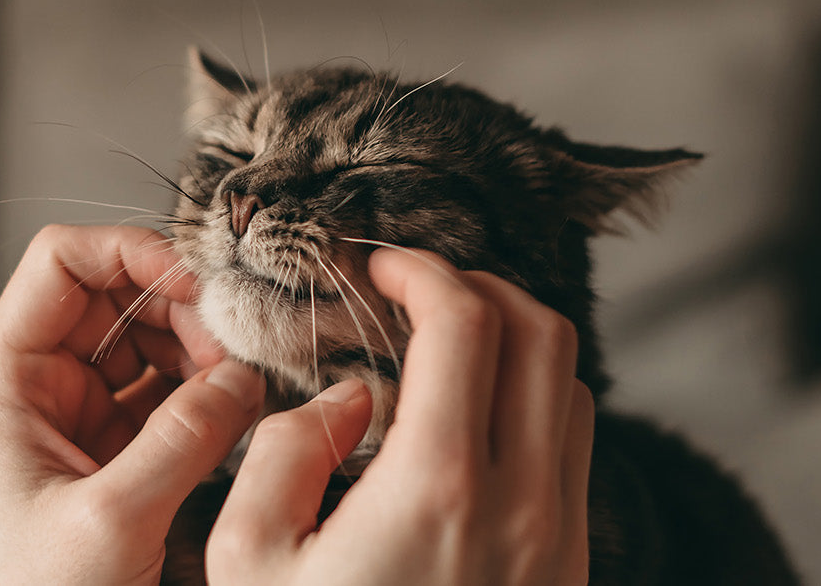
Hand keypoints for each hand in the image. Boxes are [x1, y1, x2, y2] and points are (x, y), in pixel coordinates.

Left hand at [0, 225, 266, 584]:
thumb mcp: (109, 519)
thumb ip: (181, 441)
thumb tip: (243, 377)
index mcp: (6, 377)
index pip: (62, 261)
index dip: (132, 253)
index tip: (201, 283)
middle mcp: (40, 382)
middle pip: (119, 295)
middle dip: (186, 310)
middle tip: (242, 348)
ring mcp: (82, 413)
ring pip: (154, 340)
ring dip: (206, 351)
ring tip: (249, 384)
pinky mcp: (118, 448)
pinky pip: (172, 392)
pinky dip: (212, 393)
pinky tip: (244, 411)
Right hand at [206, 248, 594, 584]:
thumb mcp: (247, 564)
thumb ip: (282, 456)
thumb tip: (343, 401)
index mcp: (438, 487)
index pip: (467, 321)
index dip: (422, 268)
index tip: (377, 264)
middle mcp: (523, 501)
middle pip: (543, 333)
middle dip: (477, 286)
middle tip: (413, 289)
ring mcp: (559, 536)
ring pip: (570, 386)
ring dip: (513, 343)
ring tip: (441, 348)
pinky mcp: (568, 566)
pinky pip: (573, 447)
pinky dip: (532, 402)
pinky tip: (467, 420)